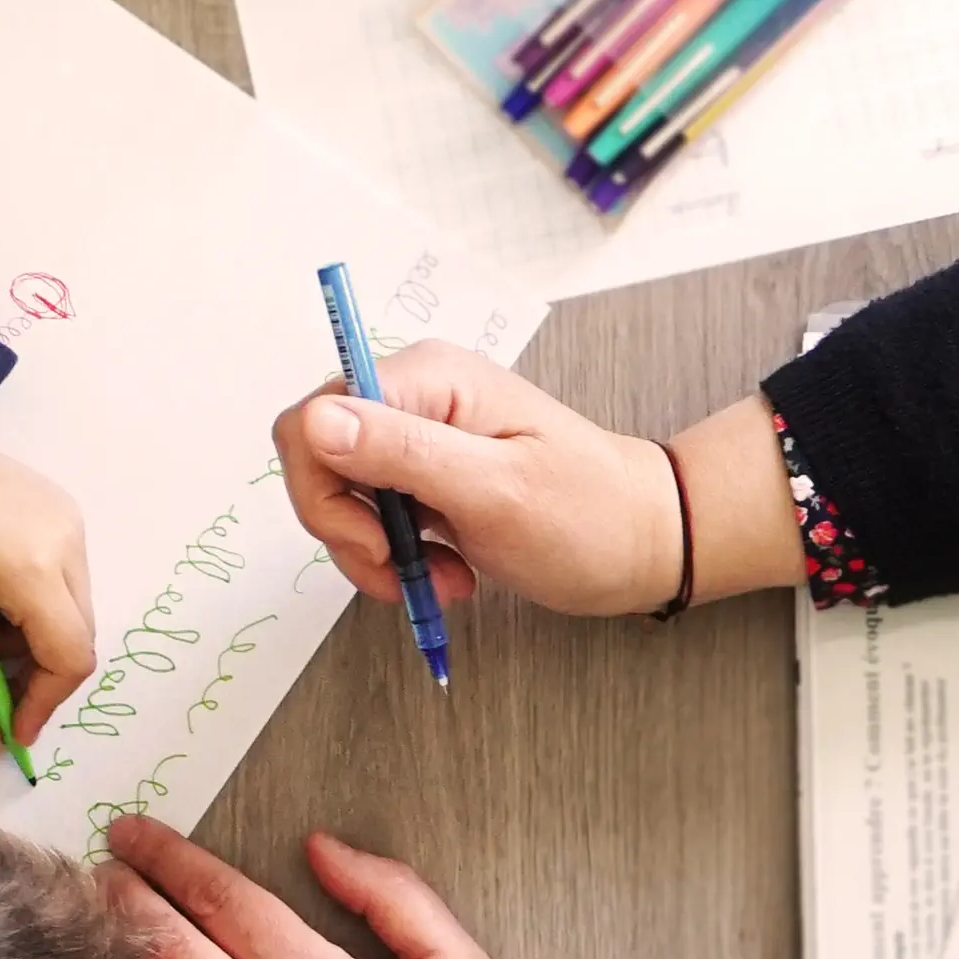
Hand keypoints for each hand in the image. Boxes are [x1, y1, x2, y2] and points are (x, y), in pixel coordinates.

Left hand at [0, 425, 97, 764]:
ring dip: (33, 638)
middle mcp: (69, 544)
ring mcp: (73, 523)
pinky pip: (67, 580)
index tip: (9, 729)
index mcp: (33, 569)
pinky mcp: (67, 512)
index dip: (43, 704)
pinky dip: (36, 605)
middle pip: (78, 638)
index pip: (68, 658)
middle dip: (36, 674)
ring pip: (74, 612)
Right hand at [270, 339, 682, 618]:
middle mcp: (414, 396)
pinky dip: (398, 557)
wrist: (645, 542)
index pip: (313, 418)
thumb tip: (317, 422)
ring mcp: (419, 436)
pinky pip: (375, 516)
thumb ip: (404, 453)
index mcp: (427, 379)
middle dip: (350, 531)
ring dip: (379, 554)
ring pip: (341, 496)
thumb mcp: (496, 490)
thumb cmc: (589, 515)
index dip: (324, 490)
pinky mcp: (426, 475)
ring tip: (443, 578)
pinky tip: (447, 572)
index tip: (376, 542)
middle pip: (318, 459)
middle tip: (404, 572)